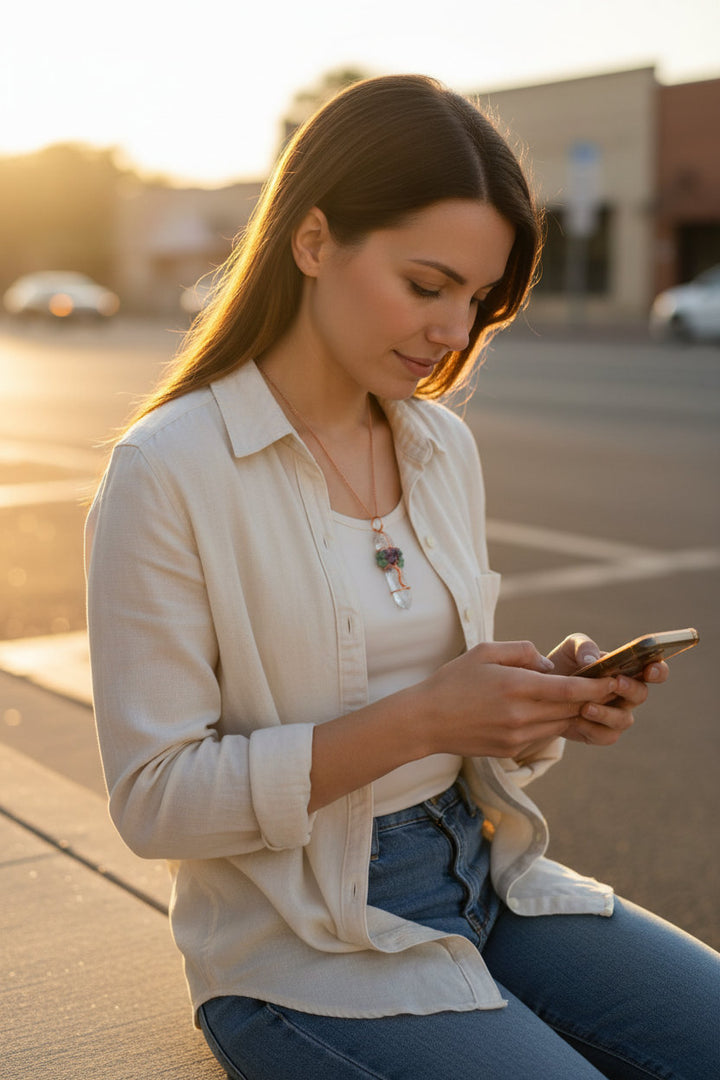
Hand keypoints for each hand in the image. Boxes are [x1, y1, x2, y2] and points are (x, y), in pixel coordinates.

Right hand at [418, 639, 619, 760]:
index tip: (614, 680)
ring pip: (560, 724)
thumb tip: (549, 666)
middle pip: (570, 709)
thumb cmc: (453, 680)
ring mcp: (517, 736)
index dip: (596, 687)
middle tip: (608, 687)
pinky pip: (543, 735)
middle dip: (592, 699)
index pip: (569, 690)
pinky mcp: (511, 749)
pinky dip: (552, 722)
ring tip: (581, 698)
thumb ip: (522, 651)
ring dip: (572, 711)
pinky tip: (547, 711)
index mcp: (516, 686)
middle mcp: (521, 715)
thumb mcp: (485, 652)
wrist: (426, 721)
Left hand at [549, 633, 668, 746]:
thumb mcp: (569, 649)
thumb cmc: (563, 666)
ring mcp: (616, 715)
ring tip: (585, 706)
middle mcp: (626, 695)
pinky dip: (591, 728)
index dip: (658, 671)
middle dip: (630, 688)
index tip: (651, 669)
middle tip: (615, 682)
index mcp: (626, 670)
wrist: (543, 693)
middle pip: (641, 694)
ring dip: (606, 713)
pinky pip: (605, 735)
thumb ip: (583, 646)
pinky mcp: (601, 733)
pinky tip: (576, 720)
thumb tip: (593, 659)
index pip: (654, 670)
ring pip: (624, 719)